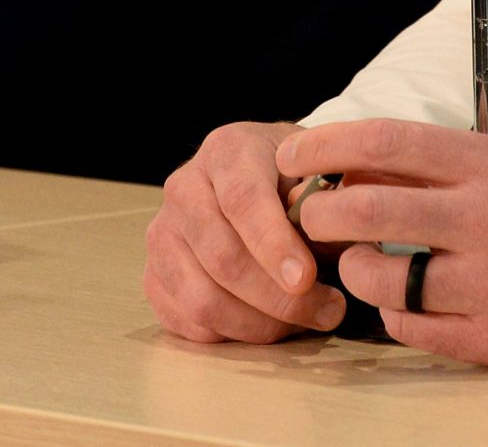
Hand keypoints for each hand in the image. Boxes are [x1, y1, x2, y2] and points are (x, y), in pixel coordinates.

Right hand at [142, 120, 347, 342]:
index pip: (243, 199)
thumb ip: (324, 208)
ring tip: (304, 321)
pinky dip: (233, 336)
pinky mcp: (153, 276)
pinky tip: (270, 324)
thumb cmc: (293, 180)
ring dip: (259, 325)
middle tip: (328, 309)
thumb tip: (333, 248)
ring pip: (202, 299)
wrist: (257, 178)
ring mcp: (162, 233)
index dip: (274, 244)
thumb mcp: (317, 174)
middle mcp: (184, 188)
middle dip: (279, 298)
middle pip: (223, 258)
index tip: (306, 279)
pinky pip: (188, 323)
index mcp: (227, 150)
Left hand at [281, 119, 487, 368]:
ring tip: (357, 260)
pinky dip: (392, 312)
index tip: (293, 153)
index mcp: (487, 165)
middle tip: (308, 213)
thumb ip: (441, 161)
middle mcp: (485, 221)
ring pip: (380, 280)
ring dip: (351, 268)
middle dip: (319, 211)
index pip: (385, 143)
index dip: (326, 145)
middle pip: (367, 210)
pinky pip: (411, 328)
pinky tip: (399, 298)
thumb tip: (355, 164)